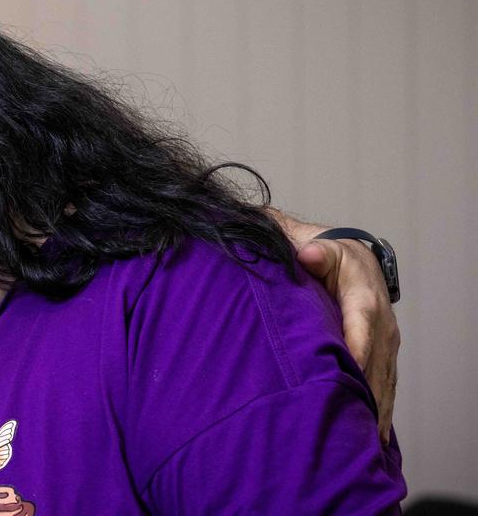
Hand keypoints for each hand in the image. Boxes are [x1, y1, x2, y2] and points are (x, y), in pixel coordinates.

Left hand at [295, 235, 399, 443]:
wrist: (352, 256)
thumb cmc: (329, 254)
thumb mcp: (320, 248)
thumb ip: (315, 253)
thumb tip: (308, 254)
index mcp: (365, 302)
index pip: (360, 336)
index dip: (355, 361)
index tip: (347, 387)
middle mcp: (381, 326)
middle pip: (376, 368)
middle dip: (368, 400)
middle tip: (354, 432)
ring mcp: (385, 342)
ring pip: (384, 382)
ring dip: (377, 413)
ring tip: (367, 446)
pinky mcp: (384, 352)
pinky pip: (385, 384)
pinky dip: (381, 410)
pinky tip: (374, 437)